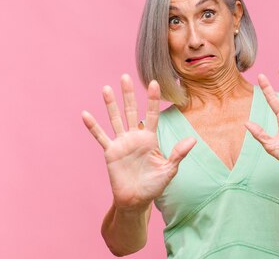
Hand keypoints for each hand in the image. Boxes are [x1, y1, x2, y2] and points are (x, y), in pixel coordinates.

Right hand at [81, 75, 195, 211]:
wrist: (136, 201)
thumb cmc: (153, 186)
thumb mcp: (169, 170)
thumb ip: (178, 154)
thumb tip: (193, 140)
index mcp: (150, 139)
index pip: (153, 114)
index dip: (153, 99)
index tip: (154, 83)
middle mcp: (135, 137)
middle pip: (132, 111)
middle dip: (129, 94)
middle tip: (126, 77)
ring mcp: (122, 143)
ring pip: (116, 119)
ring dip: (111, 105)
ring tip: (107, 88)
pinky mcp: (110, 152)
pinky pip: (101, 137)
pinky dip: (93, 126)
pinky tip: (86, 114)